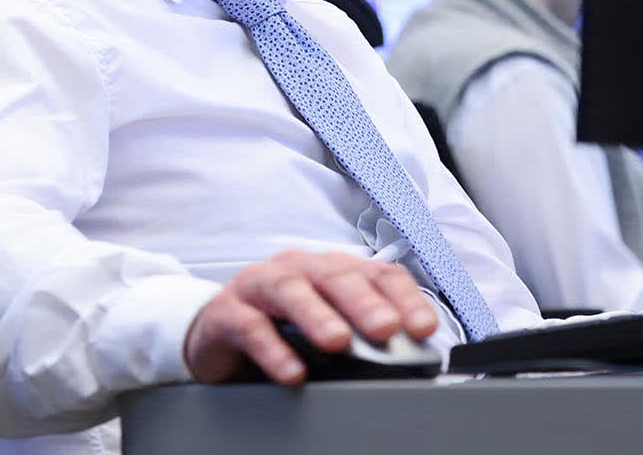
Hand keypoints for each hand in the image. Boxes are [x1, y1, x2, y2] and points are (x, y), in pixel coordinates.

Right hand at [181, 249, 441, 384]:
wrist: (219, 334)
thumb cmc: (284, 330)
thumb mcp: (328, 330)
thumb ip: (362, 339)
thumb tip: (406, 362)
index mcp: (331, 271)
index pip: (376, 274)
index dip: (403, 297)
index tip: (423, 328)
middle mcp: (298, 269)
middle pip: (334, 276)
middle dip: (363, 302)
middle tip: (385, 328)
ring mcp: (259, 285)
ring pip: (290, 290)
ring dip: (316, 314)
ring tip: (337, 342)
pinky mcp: (227, 311)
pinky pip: (250, 326)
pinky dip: (272, 349)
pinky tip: (292, 372)